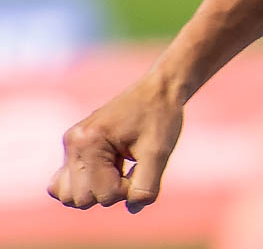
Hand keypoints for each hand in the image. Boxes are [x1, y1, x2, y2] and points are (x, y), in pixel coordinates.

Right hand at [48, 79, 183, 213]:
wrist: (158, 91)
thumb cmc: (161, 117)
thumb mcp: (159, 153)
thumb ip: (146, 186)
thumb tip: (132, 208)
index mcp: (89, 141)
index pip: (102, 194)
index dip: (128, 189)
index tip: (143, 167)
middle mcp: (73, 143)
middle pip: (80, 199)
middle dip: (110, 192)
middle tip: (130, 169)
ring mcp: (70, 145)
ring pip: (69, 196)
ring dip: (97, 190)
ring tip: (118, 168)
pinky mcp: (74, 148)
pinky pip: (64, 184)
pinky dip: (86, 185)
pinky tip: (108, 170)